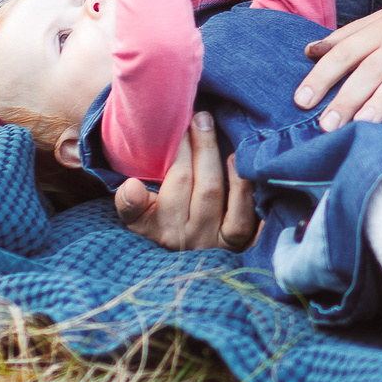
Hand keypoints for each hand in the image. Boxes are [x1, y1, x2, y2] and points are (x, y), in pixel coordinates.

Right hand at [114, 111, 256, 250]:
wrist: (184, 263)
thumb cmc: (159, 226)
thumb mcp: (137, 219)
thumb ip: (130, 203)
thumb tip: (131, 186)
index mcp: (164, 230)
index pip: (178, 182)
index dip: (182, 149)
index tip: (181, 123)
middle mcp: (194, 239)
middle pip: (207, 189)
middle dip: (205, 148)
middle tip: (202, 118)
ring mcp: (221, 245)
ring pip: (232, 206)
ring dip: (234, 172)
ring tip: (229, 145)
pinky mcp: (244, 246)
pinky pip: (252, 222)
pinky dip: (250, 195)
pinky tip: (247, 170)